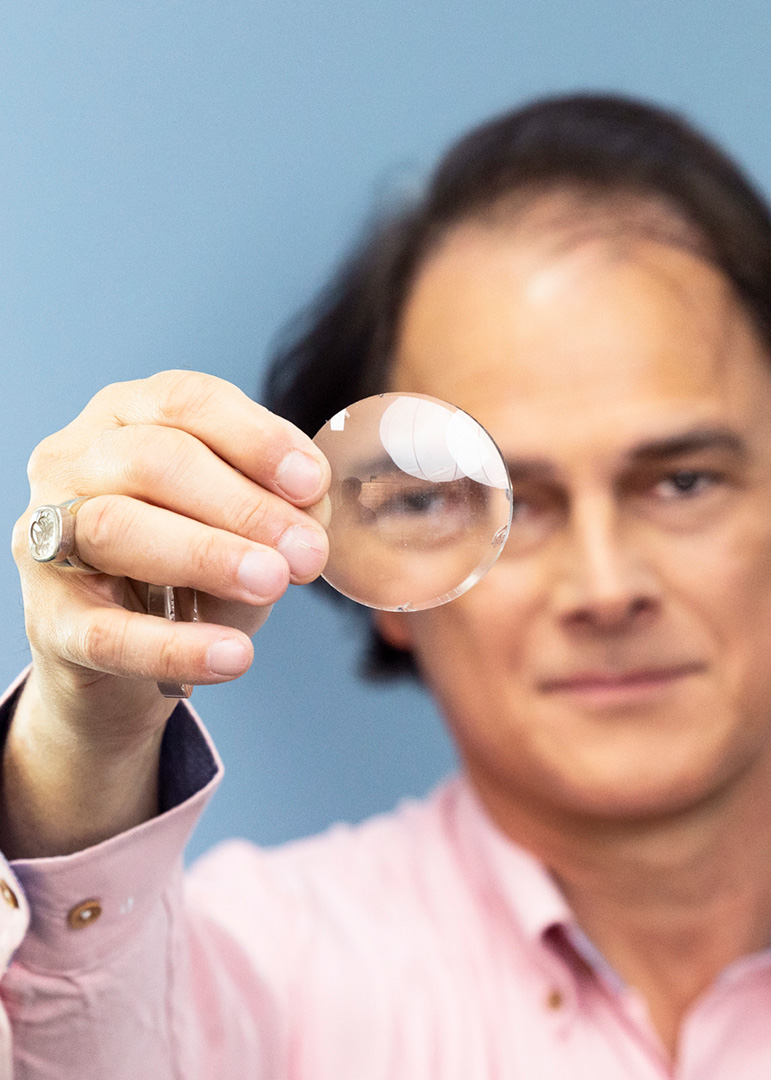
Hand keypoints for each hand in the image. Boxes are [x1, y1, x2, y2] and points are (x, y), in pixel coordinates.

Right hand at [4, 371, 330, 855]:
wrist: (125, 655)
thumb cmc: (187, 568)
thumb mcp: (242, 525)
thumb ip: (280, 506)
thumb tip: (313, 510)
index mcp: (126, 416)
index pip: (187, 401)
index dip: (256, 437)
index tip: (313, 482)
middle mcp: (74, 462)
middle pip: (154, 459)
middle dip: (242, 504)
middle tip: (306, 551)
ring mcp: (49, 538)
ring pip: (117, 527)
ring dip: (207, 554)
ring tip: (273, 583)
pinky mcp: (50, 620)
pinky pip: (108, 631)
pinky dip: (176, 644)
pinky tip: (233, 655)